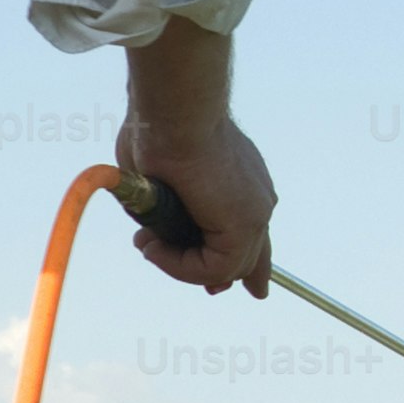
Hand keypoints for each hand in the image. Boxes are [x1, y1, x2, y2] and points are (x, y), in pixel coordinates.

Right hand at [113, 20, 272, 293]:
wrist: (173, 110)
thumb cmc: (158, 128)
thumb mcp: (157, 178)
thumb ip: (164, 209)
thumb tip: (153, 232)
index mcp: (241, 181)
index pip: (250, 232)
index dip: (241, 264)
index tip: (221, 286)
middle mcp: (256, 198)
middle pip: (251, 256)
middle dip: (227, 279)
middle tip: (212, 292)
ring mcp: (255, 214)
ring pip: (223, 267)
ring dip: (177, 264)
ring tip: (147, 244)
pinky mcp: (244, 227)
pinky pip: (211, 268)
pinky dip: (178, 265)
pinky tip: (154, 246)